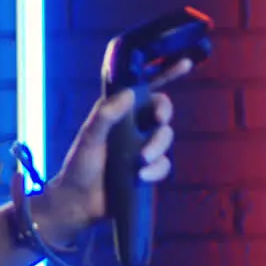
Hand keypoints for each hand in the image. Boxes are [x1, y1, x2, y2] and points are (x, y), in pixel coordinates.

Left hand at [31, 57, 194, 245]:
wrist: (80, 202)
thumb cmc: (80, 165)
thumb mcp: (90, 136)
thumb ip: (106, 113)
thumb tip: (129, 93)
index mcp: (117, 113)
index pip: (143, 89)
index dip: (165, 74)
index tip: (185, 63)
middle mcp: (132, 127)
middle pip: (161, 111)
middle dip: (164, 113)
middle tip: (158, 121)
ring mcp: (142, 148)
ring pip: (166, 138)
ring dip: (157, 147)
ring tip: (140, 161)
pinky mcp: (149, 169)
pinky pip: (165, 165)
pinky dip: (156, 170)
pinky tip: (142, 176)